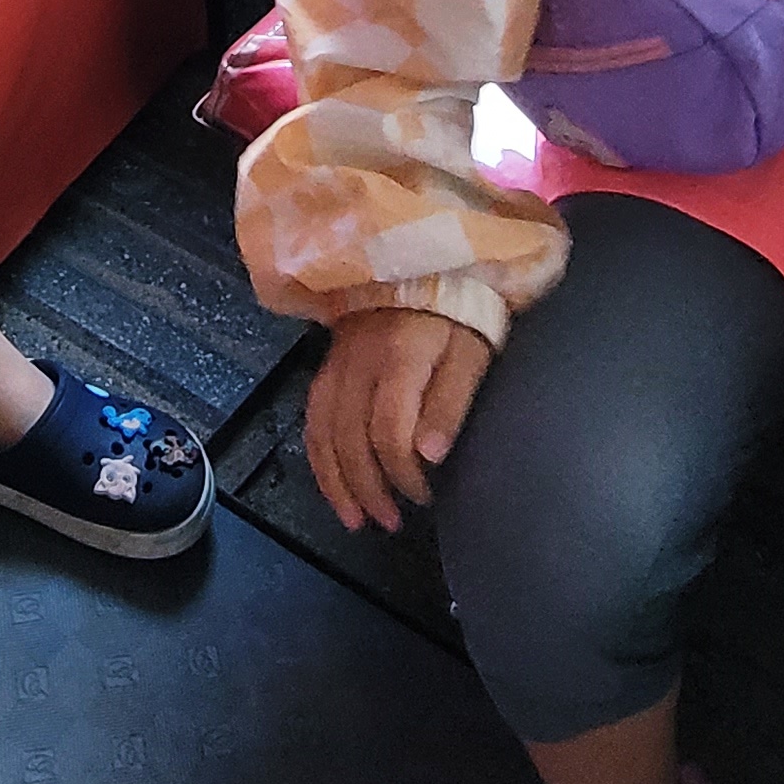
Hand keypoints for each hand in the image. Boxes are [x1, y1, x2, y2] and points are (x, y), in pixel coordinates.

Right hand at [305, 306, 494, 534]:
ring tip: (356, 519)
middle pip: (349, 437)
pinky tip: (333, 482)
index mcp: (399, 359)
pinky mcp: (327, 363)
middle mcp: (358, 363)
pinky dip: (318, 456)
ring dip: (337, 482)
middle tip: (392, 523)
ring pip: (322, 431)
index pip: (388, 431)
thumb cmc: (459, 311)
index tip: (425, 496)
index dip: (403, 473)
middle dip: (369, 489)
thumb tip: (430, 456)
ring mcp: (337, 362)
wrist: (425, 260)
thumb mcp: (471, 352)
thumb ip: (450, 401)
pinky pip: (312, 416)